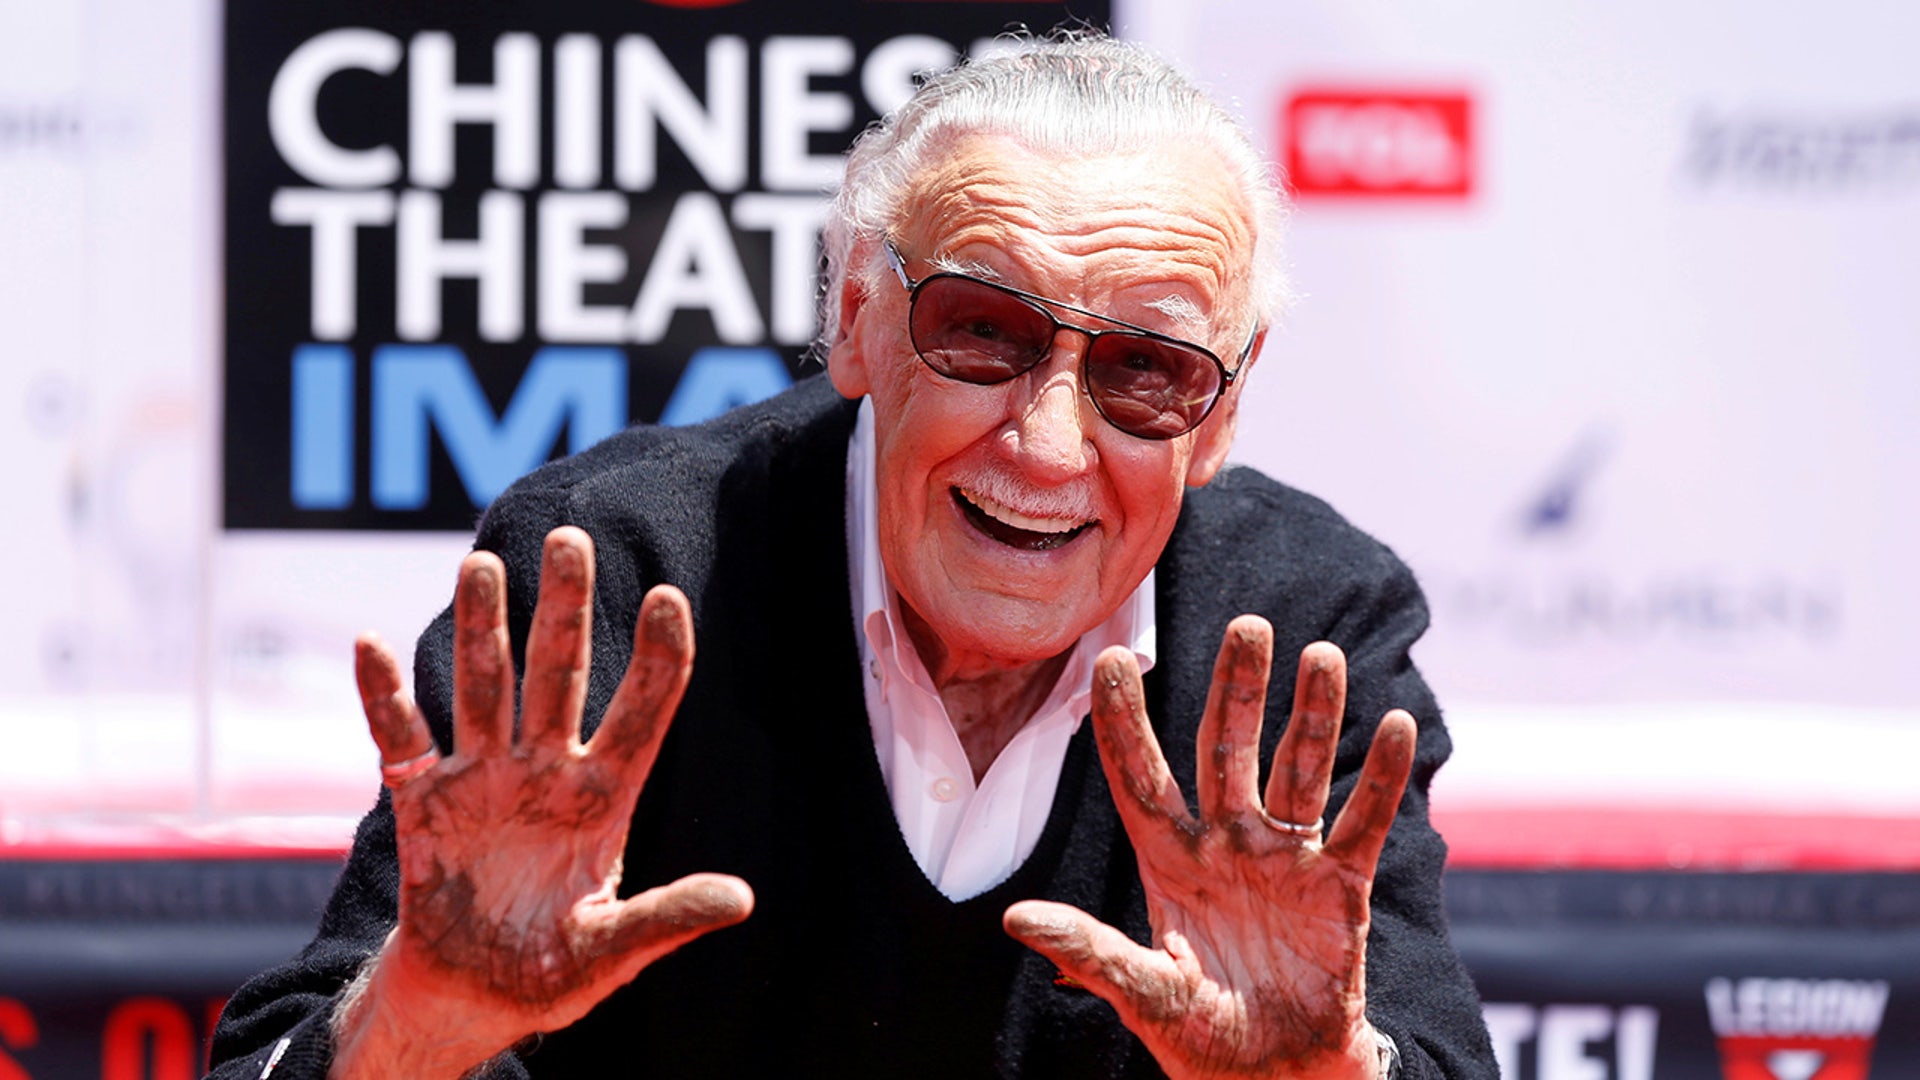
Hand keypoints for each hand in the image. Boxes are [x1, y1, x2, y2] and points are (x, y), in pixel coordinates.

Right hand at [338, 527, 752, 1076]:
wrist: (472, 998)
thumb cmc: (552, 971)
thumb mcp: (613, 949)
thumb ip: (668, 919)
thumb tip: (743, 899)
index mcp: (603, 800)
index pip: (641, 713)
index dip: (656, 658)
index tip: (668, 596)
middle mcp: (545, 772)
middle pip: (559, 675)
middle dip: (563, 608)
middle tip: (569, 537)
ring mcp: (482, 779)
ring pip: (485, 687)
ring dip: (480, 628)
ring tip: (481, 564)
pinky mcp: (423, 802)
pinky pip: (399, 738)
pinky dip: (382, 695)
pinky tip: (369, 644)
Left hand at [1005, 617, 1414, 1079]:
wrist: (1277, 1079)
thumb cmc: (1202, 1041)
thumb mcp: (1144, 994)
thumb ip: (1090, 953)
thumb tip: (1015, 919)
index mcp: (1168, 861)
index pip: (1140, 776)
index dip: (1123, 720)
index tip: (1111, 658)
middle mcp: (1225, 843)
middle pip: (1228, 750)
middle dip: (1238, 688)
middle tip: (1248, 624)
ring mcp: (1284, 859)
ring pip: (1298, 771)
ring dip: (1313, 715)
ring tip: (1322, 655)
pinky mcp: (1338, 886)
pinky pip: (1361, 822)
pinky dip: (1379, 778)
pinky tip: (1391, 725)